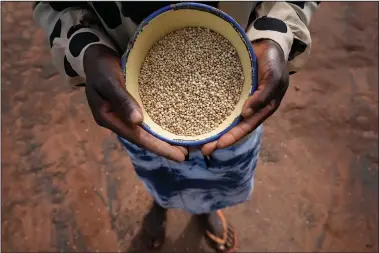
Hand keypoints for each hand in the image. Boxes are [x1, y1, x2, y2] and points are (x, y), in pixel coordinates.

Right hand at [83, 44, 186, 161]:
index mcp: (109, 118)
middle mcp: (118, 120)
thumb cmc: (100, 67)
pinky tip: (173, 127)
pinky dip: (160, 125)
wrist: (95, 54)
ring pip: (146, 131)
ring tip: (184, 145)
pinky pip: (147, 119)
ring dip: (163, 138)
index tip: (178, 157)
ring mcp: (125, 114)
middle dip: (164, 147)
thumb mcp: (108, 81)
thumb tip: (137, 121)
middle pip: (143, 138)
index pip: (137, 137)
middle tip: (186, 155)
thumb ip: (121, 100)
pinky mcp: (132, 106)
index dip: (158, 147)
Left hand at [201, 39, 288, 154]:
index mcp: (261, 109)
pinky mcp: (230, 90)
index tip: (218, 145)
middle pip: (233, 127)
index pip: (246, 127)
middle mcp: (249, 108)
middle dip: (219, 139)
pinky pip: (219, 102)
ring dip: (213, 128)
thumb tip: (246, 114)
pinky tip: (196, 117)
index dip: (233, 137)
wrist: (267, 45)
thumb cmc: (274, 62)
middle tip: (203, 149)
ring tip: (197, 139)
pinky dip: (209, 110)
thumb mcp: (273, 78)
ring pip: (224, 117)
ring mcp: (238, 100)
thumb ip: (263, 96)